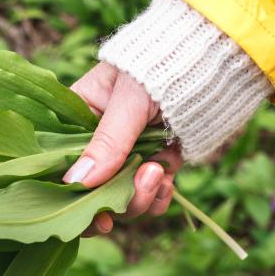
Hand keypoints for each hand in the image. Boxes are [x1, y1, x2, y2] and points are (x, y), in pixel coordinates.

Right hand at [66, 62, 181, 235]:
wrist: (213, 61)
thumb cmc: (161, 65)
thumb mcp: (128, 101)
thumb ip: (105, 142)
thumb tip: (75, 182)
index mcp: (77, 121)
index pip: (61, 166)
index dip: (71, 197)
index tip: (94, 214)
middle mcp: (97, 143)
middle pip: (91, 193)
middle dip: (114, 201)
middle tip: (129, 198)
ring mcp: (126, 158)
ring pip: (122, 200)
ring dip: (141, 197)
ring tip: (158, 172)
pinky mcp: (154, 165)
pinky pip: (150, 197)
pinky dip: (159, 196)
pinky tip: (168, 181)